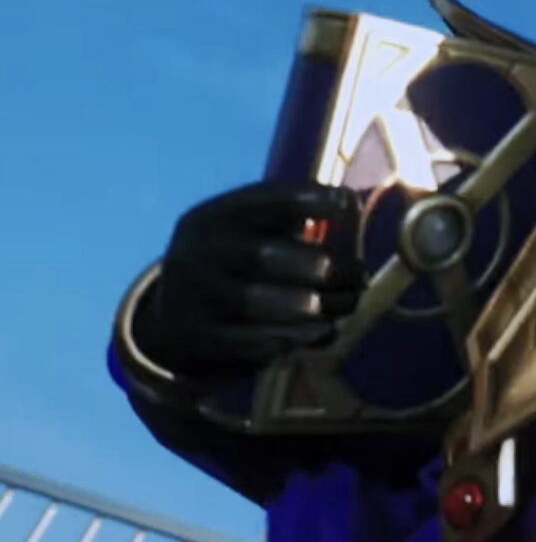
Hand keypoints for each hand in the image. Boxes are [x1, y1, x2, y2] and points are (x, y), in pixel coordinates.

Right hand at [140, 182, 365, 378]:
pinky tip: (327, 331)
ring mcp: (193, 297)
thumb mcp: (245, 230)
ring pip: (256, 302)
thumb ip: (289, 217)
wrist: (171, 315)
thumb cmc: (232, 262)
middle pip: (261, 255)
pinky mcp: (200, 338)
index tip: (351, 205)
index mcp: (213, 217)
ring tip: (348, 303)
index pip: (262, 202)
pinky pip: (251, 341)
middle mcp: (198, 252)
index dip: (313, 199)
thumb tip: (350, 203)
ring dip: (313, 306)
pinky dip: (296, 338)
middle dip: (317, 265)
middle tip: (358, 274)